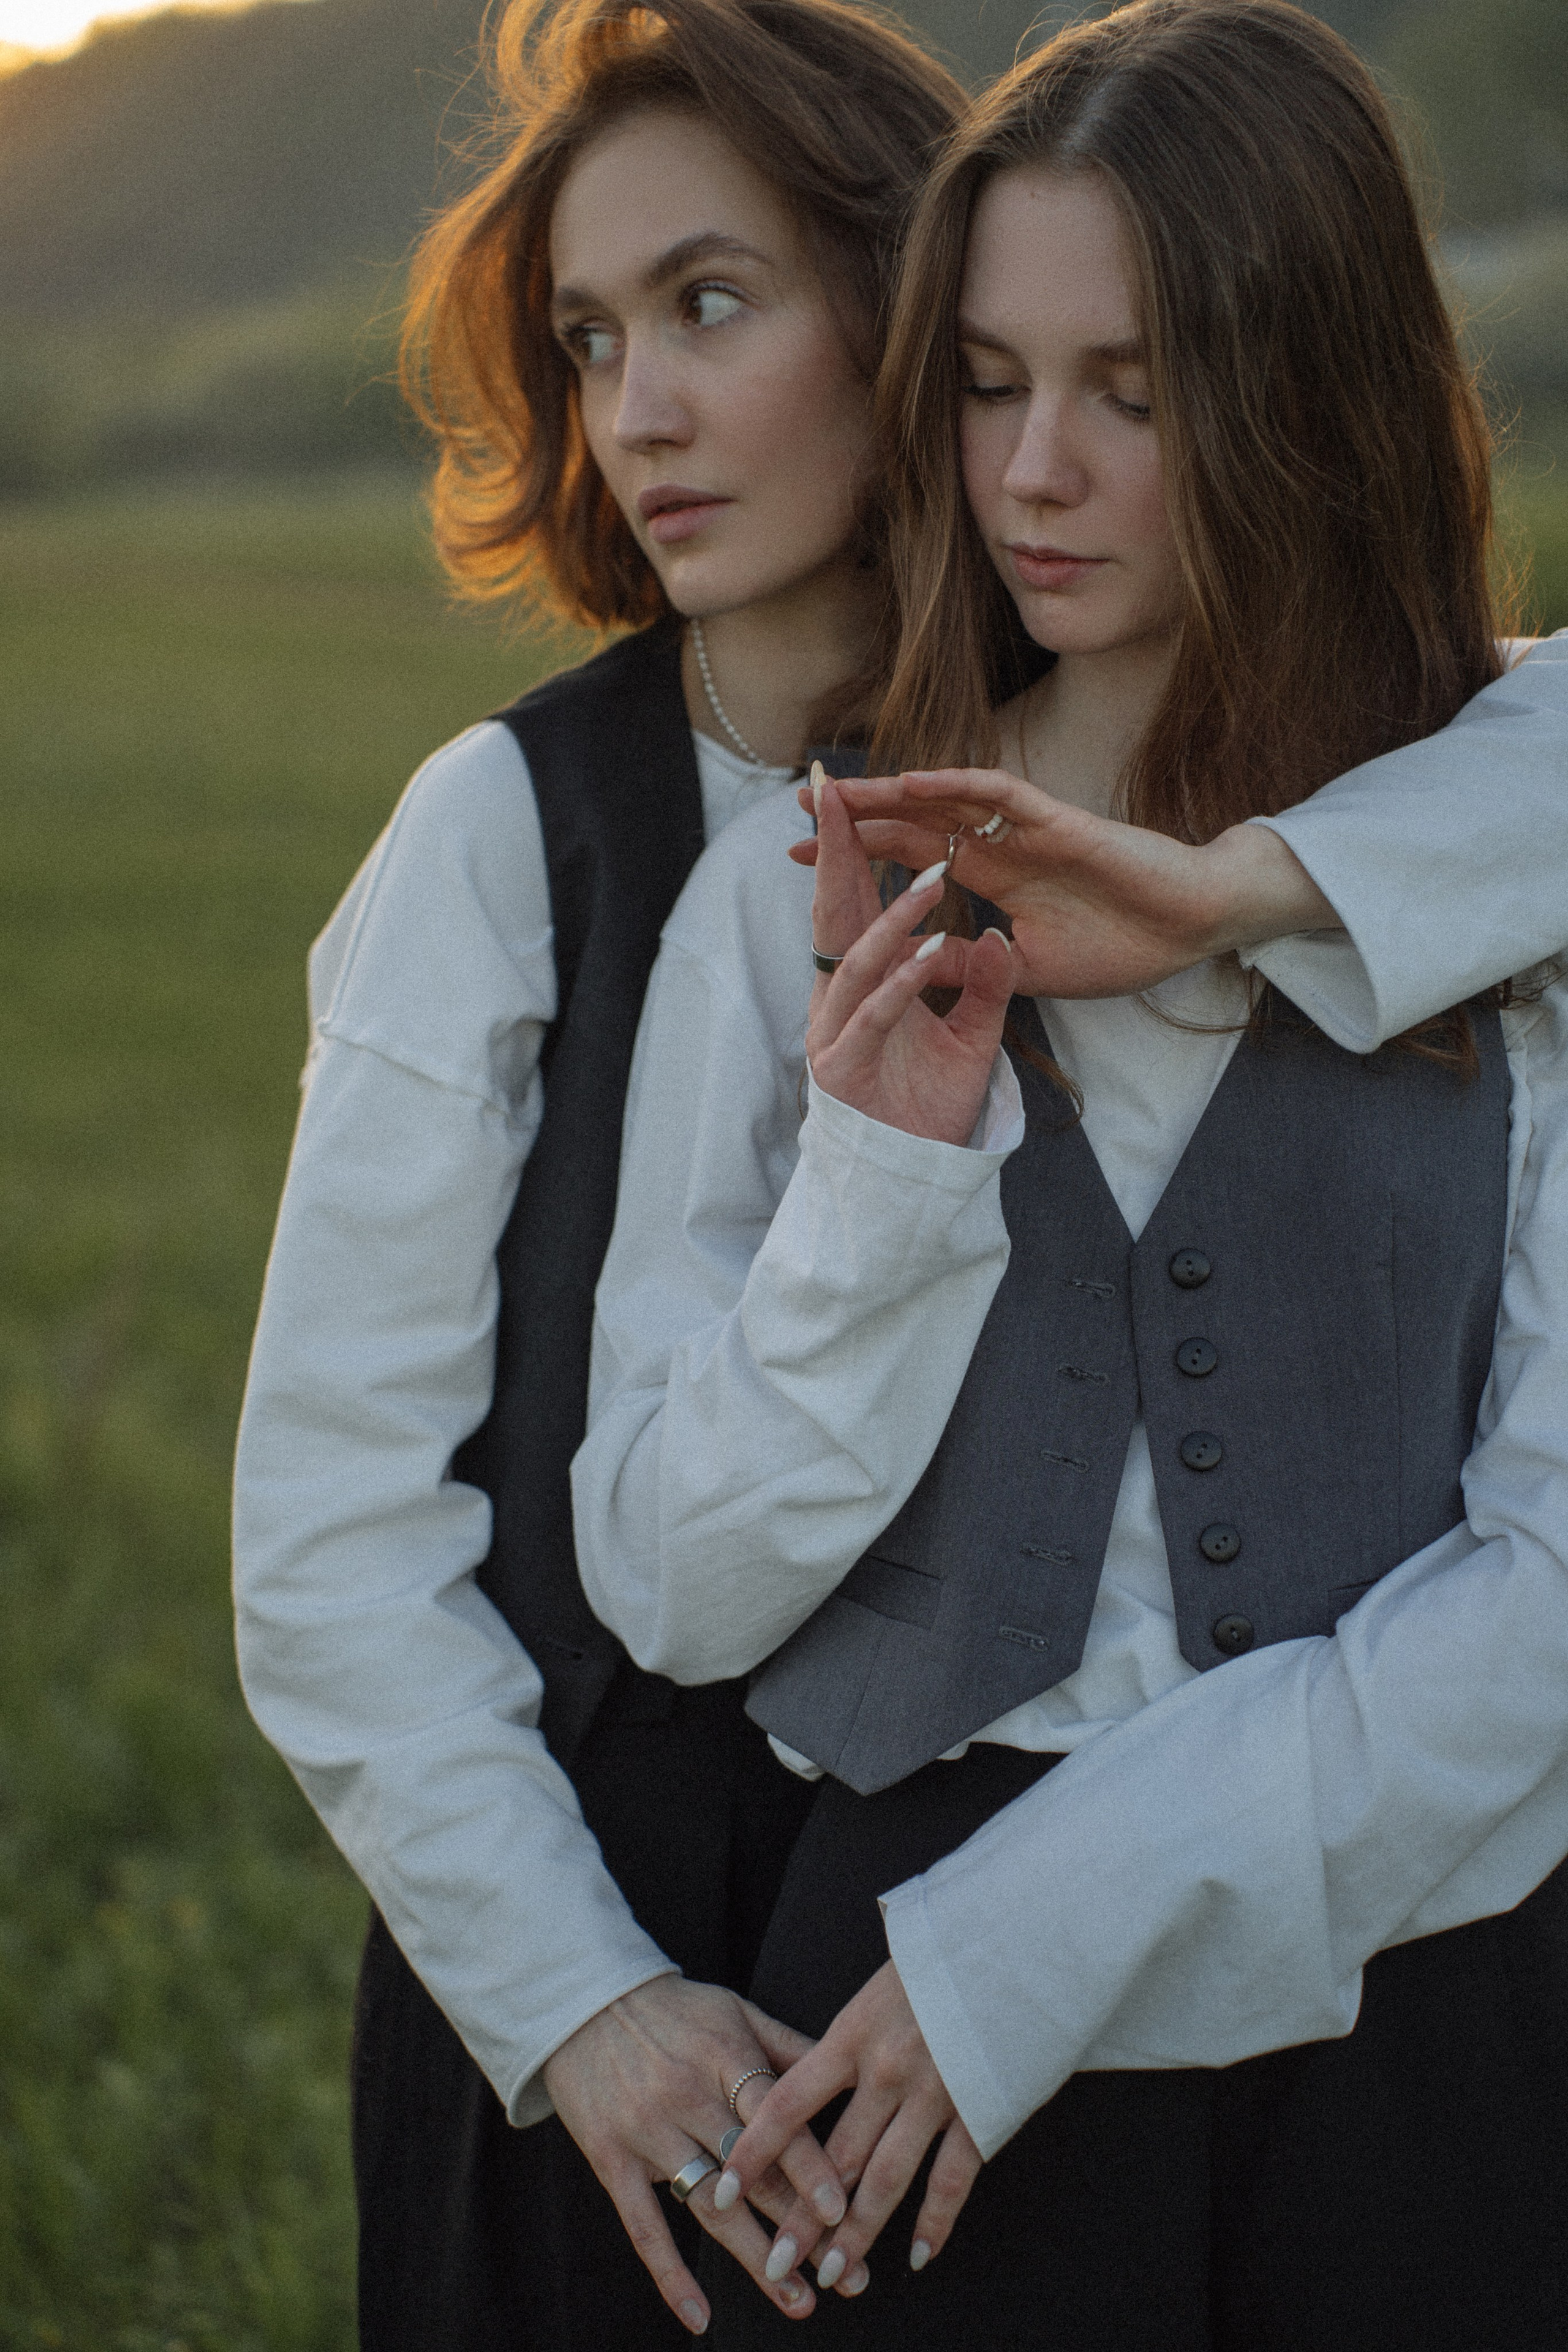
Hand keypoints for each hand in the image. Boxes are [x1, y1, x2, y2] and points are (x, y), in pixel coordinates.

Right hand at [542, 1976, 861, 2331]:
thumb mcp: (734, 2011)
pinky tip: (700, 2316)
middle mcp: (688, 2096)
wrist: (583, 2000)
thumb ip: (788, 2045)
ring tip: (797, 2300)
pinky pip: (643, 2225)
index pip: (776, 2119)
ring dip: (754, 2259)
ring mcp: (647, 2130)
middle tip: (846, 2273)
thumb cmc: (673, 2008)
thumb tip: (847, 2068)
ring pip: (708, 2207)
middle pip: (751, 2173)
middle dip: (801, 2227)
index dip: (809, 2166)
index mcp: (724, 2057)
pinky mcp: (610, 2158)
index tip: (844, 2212)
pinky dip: (670, 2274)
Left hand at [713, 1961, 981, 2289]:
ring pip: (886, 2179)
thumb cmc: (941, 1955)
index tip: (723, 2187)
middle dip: (802, 2216)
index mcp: (853, 2033)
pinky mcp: (980, 2109)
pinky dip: (935, 2221)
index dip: (753, 2150)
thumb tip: (813, 2067)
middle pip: (834, 2157)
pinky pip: (951, 2178)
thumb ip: (850, 2034)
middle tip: (776, 2263)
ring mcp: (935, 2093)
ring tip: (833, 2275)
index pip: (786, 2101)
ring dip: (856, 2234)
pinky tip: (917, 2254)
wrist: (1014, 1940)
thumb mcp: (879, 1984)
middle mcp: (886, 2069)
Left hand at [792, 766, 1339, 999]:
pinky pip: (1000, 796)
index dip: (862, 857)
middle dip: (857, 817)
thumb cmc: (1124, 947)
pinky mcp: (1060, 822)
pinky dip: (957, 786)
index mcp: (996, 879)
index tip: (804, 860)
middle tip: (798, 806)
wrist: (1191, 929)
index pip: (913, 858)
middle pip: (915, 822)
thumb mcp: (1029, 971)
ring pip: (947, 801)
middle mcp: (1003, 847)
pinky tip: (912, 782)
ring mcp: (1028, 831)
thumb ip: (972, 966)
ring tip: (837, 788)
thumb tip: (913, 971)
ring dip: (891, 793)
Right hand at [807, 776, 1013, 1145]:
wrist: (914, 1180)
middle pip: (833, 914)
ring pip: (856, 961)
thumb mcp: (974, 1038)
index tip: (852, 794)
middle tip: (837, 791)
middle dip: (834, 852)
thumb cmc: (931, 1110)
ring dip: (892, 917)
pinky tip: (933, 951)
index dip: (851, 848)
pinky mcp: (844, 1068)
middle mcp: (837, 1001)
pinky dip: (903, 982)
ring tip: (932, 877)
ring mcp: (834, 1034)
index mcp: (861, 985)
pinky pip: (876, 1015)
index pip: (854, 904)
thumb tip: (1001, 937)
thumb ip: (986, 986)